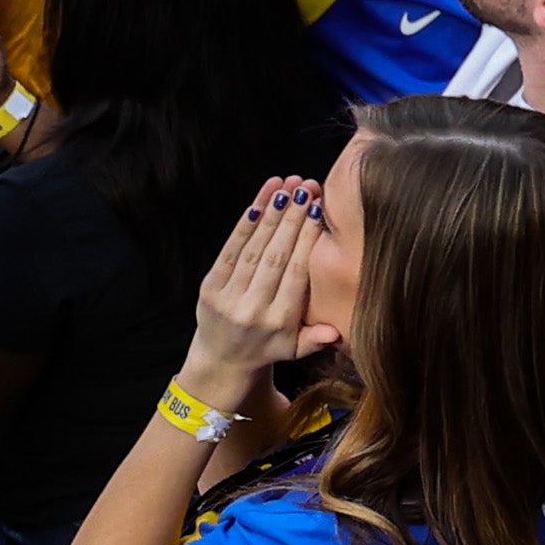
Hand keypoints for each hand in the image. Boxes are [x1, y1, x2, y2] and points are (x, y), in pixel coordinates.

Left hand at [181, 177, 326, 398]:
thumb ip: (316, 338)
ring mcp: (227, 297)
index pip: (297, 273)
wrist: (222, 359)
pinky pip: (229, 250)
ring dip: (270, 213)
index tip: (319, 210)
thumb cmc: (268, 346)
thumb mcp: (296, 349)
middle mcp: (252, 309)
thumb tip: (335, 332)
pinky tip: (258, 202)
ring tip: (286, 185)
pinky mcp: (209, 287)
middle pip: (276, 255)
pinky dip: (244, 225)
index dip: (307, 239)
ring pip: (253, 248)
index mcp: (279, 321)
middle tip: (307, 187)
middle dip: (291, 218)